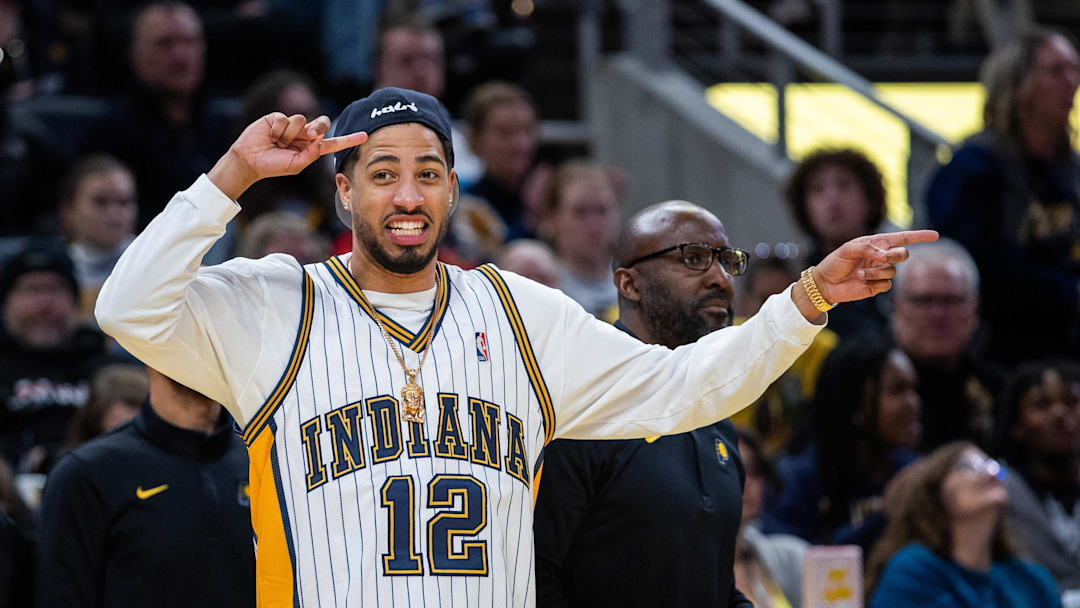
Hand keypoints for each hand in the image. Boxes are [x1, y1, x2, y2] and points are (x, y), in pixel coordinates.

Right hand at [208, 113, 367, 199]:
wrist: (251, 160)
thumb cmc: (274, 166)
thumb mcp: (296, 164)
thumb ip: (311, 154)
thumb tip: (319, 138)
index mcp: (311, 148)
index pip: (333, 143)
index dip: (349, 139)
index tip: (365, 136)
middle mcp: (304, 135)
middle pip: (322, 123)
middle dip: (319, 127)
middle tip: (309, 135)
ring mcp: (292, 126)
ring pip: (302, 120)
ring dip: (290, 134)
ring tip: (278, 142)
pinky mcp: (278, 118)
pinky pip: (286, 118)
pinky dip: (279, 128)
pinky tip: (270, 135)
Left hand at [815, 230, 938, 302]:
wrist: (826, 283)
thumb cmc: (835, 262)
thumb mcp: (848, 249)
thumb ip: (867, 248)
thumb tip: (885, 255)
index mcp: (877, 244)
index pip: (902, 238)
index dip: (920, 236)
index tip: (935, 235)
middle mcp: (882, 257)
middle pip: (903, 254)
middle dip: (896, 255)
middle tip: (881, 258)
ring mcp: (881, 272)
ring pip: (892, 270)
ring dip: (877, 271)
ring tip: (860, 273)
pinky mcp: (877, 286)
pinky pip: (886, 284)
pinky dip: (875, 282)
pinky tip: (862, 281)